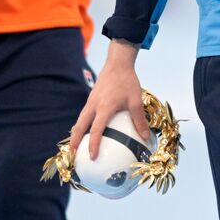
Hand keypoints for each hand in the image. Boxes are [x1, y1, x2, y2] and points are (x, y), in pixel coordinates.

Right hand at [69, 40, 147, 159]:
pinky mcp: (91, 98)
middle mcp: (93, 105)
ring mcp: (90, 101)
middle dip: (74, 142)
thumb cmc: (128, 81)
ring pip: (79, 121)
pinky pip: (83, 115)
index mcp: (104, 107)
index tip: (91, 157)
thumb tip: (146, 137)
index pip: (96, 130)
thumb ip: (139, 120)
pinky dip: (81, 125)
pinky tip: (85, 131)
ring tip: (75, 147)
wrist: (118, 63)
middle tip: (73, 156)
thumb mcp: (136, 101)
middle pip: (79, 127)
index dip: (93, 144)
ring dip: (75, 134)